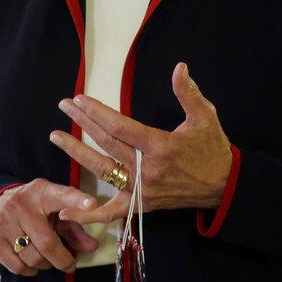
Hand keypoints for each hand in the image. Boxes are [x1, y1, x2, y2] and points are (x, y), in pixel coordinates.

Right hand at [0, 178, 98, 274]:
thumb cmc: (34, 209)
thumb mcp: (54, 211)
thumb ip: (74, 228)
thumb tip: (92, 247)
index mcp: (42, 192)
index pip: (62, 195)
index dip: (77, 200)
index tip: (92, 206)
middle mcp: (20, 204)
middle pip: (47, 242)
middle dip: (63, 259)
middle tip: (69, 264)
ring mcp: (2, 220)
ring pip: (33, 258)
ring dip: (45, 264)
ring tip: (45, 257)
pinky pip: (17, 266)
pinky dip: (28, 270)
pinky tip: (29, 260)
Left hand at [50, 63, 232, 224]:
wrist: (225, 188)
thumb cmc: (213, 149)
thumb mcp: (205, 117)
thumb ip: (188, 93)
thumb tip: (180, 67)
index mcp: (160, 147)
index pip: (120, 127)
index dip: (97, 112)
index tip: (80, 99)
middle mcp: (147, 170)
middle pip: (106, 143)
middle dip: (82, 122)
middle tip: (64, 105)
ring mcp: (142, 189)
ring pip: (102, 170)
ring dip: (76, 152)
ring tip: (56, 136)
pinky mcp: (141, 204)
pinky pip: (112, 211)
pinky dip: (90, 214)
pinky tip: (66, 211)